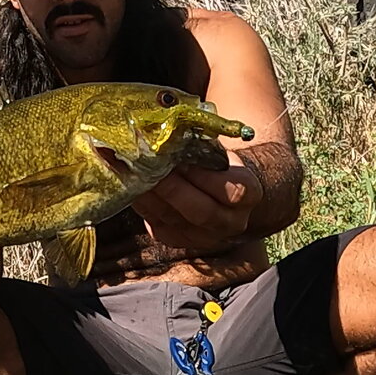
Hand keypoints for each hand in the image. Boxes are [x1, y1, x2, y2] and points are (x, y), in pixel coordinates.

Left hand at [131, 153, 262, 248]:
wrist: (225, 197)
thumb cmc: (219, 166)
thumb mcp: (221, 154)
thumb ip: (201, 149)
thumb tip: (169, 133)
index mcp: (248, 195)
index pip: (231, 191)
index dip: (203, 175)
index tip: (179, 157)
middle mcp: (229, 221)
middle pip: (199, 210)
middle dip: (170, 187)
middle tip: (146, 165)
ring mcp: (203, 236)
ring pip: (172, 218)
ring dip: (147, 193)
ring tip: (128, 170)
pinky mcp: (177, 240)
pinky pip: (156, 223)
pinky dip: (140, 203)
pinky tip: (128, 185)